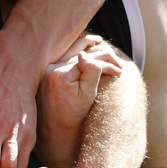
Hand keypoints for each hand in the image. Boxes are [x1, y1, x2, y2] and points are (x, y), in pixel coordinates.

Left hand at [36, 35, 122, 166]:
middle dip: (101, 55)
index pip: (90, 60)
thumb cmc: (74, 114)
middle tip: (117, 63)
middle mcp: (51, 68)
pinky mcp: (46, 71)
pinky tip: (83, 47)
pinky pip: (63, 55)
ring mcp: (47, 69)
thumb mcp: (87, 95)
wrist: (56, 126)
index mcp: (61, 74)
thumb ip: (89, 72)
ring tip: (98, 41)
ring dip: (86, 44)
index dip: (108, 64)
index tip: (120, 71)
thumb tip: (85, 54)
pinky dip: (74, 50)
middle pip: (81, 51)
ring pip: (70, 49)